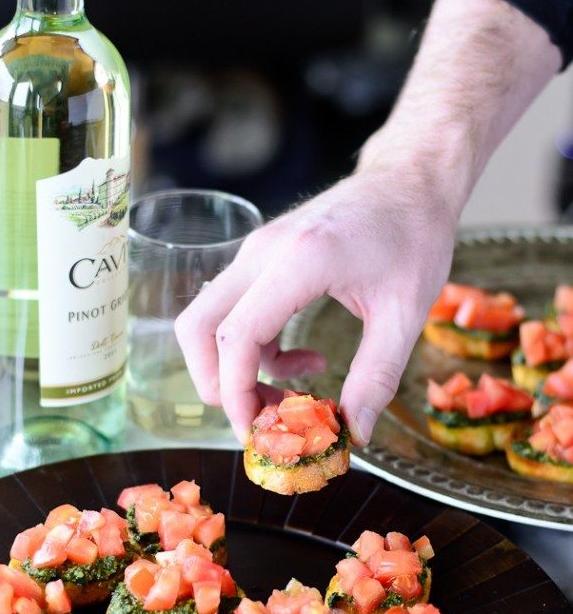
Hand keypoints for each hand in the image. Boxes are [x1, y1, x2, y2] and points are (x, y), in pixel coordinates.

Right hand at [175, 165, 456, 445]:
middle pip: (198, 327)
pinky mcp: (260, 260)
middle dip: (216, 385)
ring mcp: (255, 252)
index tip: (260, 433)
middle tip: (259, 421)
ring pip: (207, 321)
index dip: (237, 394)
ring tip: (287, 397)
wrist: (410, 180)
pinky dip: (253, 350)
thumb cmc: (414, 235)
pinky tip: (302, 361)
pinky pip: (233, 313)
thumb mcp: (406, 312)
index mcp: (299, 261)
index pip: (238, 336)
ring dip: (234, 370)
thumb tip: (355, 432)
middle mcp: (262, 252)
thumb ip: (377, 375)